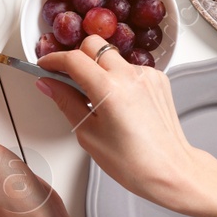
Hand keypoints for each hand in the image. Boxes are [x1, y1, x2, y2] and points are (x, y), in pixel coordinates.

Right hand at [36, 39, 215, 213]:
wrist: (171, 170)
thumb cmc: (133, 162)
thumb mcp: (88, 134)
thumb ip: (66, 102)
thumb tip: (48, 84)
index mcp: (110, 89)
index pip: (73, 59)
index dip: (53, 60)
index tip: (45, 66)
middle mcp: (130, 76)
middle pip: (93, 46)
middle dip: (77, 57)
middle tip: (68, 79)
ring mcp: (147, 75)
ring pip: (112, 56)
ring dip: (98, 68)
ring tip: (96, 97)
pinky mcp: (158, 79)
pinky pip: (130, 68)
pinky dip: (119, 78)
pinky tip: (119, 102)